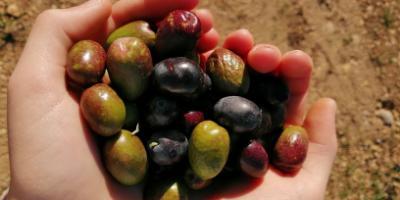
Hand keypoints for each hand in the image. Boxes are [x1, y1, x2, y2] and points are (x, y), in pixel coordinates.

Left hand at [7, 0, 217, 198]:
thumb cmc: (47, 160)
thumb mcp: (33, 89)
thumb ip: (58, 35)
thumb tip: (105, 1)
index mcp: (95, 72)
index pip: (126, 26)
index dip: (155, 6)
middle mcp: (124, 90)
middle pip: (158, 47)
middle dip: (184, 27)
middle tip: (208, 19)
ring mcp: (149, 115)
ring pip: (178, 74)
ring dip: (202, 54)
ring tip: (223, 42)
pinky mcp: (169, 141)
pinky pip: (194, 109)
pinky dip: (211, 90)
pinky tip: (225, 78)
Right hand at [192, 30, 337, 199]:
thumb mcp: (304, 191)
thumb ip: (318, 150)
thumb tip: (328, 101)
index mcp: (266, 137)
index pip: (281, 97)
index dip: (289, 74)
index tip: (294, 59)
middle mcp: (235, 129)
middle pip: (247, 84)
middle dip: (254, 58)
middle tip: (258, 49)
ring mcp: (201, 129)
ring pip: (213, 84)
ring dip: (221, 56)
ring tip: (229, 37)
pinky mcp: (171, 135)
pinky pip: (176, 101)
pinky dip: (183, 75)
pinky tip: (194, 58)